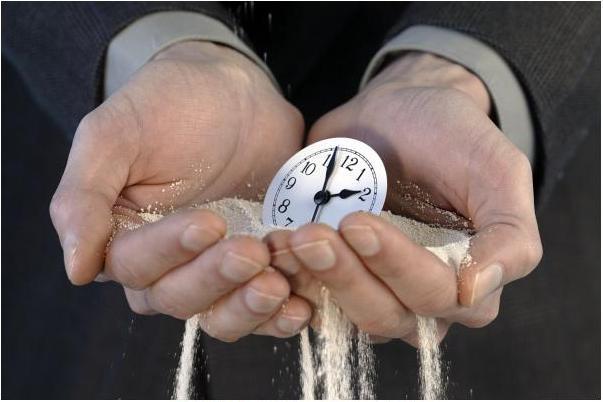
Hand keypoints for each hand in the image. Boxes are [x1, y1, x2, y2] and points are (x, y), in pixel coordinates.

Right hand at [49, 41, 310, 340]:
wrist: (236, 91)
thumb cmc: (170, 102)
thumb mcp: (114, 135)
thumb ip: (84, 197)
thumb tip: (77, 270)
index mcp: (121, 235)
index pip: (134, 265)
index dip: (169, 252)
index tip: (209, 222)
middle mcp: (166, 262)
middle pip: (178, 298)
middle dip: (215, 279)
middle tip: (252, 251)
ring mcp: (214, 267)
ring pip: (219, 313)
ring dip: (248, 307)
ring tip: (278, 284)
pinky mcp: (256, 267)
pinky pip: (262, 307)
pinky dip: (280, 315)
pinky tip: (301, 306)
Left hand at [266, 52, 541, 344]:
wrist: (399, 110)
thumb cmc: (453, 135)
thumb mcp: (497, 170)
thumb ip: (508, 234)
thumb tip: (474, 292)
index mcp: (469, 281)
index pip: (434, 297)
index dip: (396, 266)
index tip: (357, 222)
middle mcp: (421, 298)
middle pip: (385, 315)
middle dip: (347, 276)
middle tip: (313, 234)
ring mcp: (374, 290)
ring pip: (344, 315)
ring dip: (315, 280)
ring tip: (292, 238)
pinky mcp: (335, 277)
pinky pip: (310, 299)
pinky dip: (290, 280)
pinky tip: (275, 248)